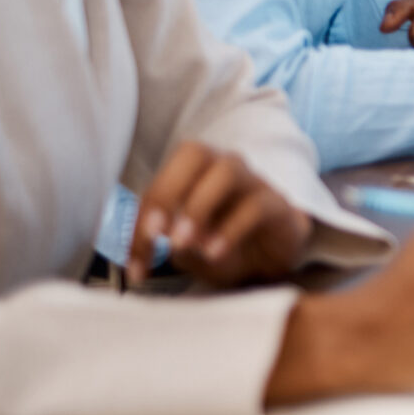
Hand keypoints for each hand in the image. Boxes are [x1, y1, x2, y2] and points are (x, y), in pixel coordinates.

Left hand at [127, 142, 311, 286]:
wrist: (270, 261)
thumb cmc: (220, 245)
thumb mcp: (184, 247)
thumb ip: (166, 239)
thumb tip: (150, 241)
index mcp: (195, 172)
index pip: (162, 180)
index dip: (143, 216)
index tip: (135, 261)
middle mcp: (224, 167)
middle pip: (194, 153)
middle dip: (168, 192)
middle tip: (156, 234)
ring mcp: (255, 182)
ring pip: (228, 171)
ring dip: (198, 206)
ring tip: (183, 243)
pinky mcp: (279, 205)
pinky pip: (257, 205)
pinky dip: (230, 229)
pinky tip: (214, 253)